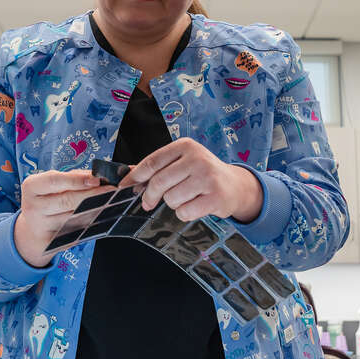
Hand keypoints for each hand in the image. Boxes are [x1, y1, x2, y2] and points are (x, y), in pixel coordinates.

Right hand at [14, 169, 111, 266]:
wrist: (33, 231)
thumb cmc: (47, 201)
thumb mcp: (52, 186)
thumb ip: (73, 178)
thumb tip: (96, 176)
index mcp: (32, 187)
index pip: (55, 180)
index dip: (77, 179)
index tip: (96, 179)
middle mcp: (32, 207)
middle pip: (67, 200)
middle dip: (93, 194)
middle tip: (112, 190)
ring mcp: (40, 226)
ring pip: (74, 217)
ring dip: (95, 210)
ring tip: (110, 202)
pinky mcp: (50, 243)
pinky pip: (75, 232)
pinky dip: (90, 224)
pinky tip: (101, 217)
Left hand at [124, 138, 261, 222]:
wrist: (235, 186)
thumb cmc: (202, 174)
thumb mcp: (182, 163)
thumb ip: (157, 167)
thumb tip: (128, 176)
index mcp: (186, 146)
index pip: (152, 162)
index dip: (135, 177)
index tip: (124, 186)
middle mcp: (197, 158)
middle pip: (158, 182)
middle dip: (149, 196)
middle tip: (148, 202)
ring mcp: (207, 177)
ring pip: (170, 199)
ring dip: (173, 204)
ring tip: (186, 198)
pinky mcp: (215, 197)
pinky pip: (184, 212)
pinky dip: (186, 213)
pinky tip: (196, 205)